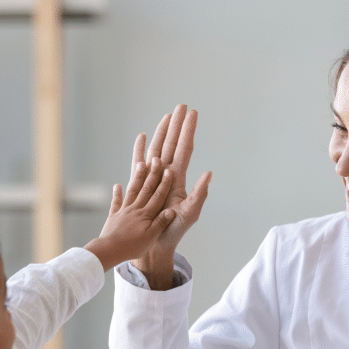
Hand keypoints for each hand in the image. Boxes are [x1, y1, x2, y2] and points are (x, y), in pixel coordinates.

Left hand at [84, 158, 175, 271]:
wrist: (109, 250)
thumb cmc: (132, 247)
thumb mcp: (151, 237)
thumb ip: (160, 223)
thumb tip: (172, 210)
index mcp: (146, 215)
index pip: (158, 196)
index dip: (164, 183)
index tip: (169, 171)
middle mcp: (135, 209)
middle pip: (146, 188)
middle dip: (153, 173)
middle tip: (156, 159)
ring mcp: (124, 211)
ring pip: (132, 191)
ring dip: (137, 177)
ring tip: (140, 163)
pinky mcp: (114, 216)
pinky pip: (116, 202)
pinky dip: (117, 194)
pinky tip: (117, 186)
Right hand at [130, 104, 211, 288]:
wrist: (154, 242)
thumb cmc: (174, 230)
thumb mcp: (190, 213)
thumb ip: (199, 194)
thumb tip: (209, 173)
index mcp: (178, 178)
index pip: (184, 149)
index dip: (188, 131)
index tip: (192, 113)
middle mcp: (166, 175)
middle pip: (171, 144)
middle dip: (176, 125)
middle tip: (180, 106)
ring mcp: (152, 178)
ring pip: (157, 149)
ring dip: (161, 132)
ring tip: (166, 116)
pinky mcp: (140, 184)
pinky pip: (138, 163)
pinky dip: (139, 149)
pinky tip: (141, 137)